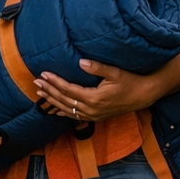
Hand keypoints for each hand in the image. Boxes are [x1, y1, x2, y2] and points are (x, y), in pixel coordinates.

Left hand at [34, 60, 162, 123]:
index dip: (55, 82)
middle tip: (36, 82)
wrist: (143, 96)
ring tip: (40, 93)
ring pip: (67, 109)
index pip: (68, 90)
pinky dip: (63, 112)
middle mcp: (91, 109)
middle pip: (64, 101)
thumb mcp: (115, 72)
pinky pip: (75, 116)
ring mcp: (93, 115)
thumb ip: (97, 67)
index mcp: (94, 98)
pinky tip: (55, 110)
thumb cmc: (130, 81)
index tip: (44, 74)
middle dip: (49, 91)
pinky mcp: (96, 117)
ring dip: (53, 101)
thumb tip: (80, 62)